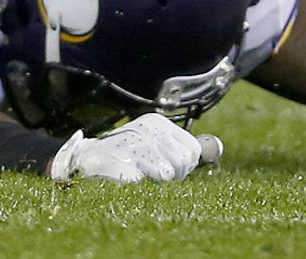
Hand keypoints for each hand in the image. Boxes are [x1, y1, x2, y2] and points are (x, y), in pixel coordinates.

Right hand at [49, 114, 222, 183]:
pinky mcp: (133, 155)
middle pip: (186, 159)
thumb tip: (218, 147)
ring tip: (139, 174)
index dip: (181, 165)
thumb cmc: (127, 162)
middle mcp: (151, 127)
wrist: (88, 166)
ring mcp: (141, 140)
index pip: (192, 149)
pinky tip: (133, 176)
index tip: (161, 166)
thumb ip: (186, 151)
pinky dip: (149, 182)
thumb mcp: (158, 151)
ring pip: (174, 169)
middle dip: (173, 173)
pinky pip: (160, 176)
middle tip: (148, 171)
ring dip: (160, 179)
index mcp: (158, 124)